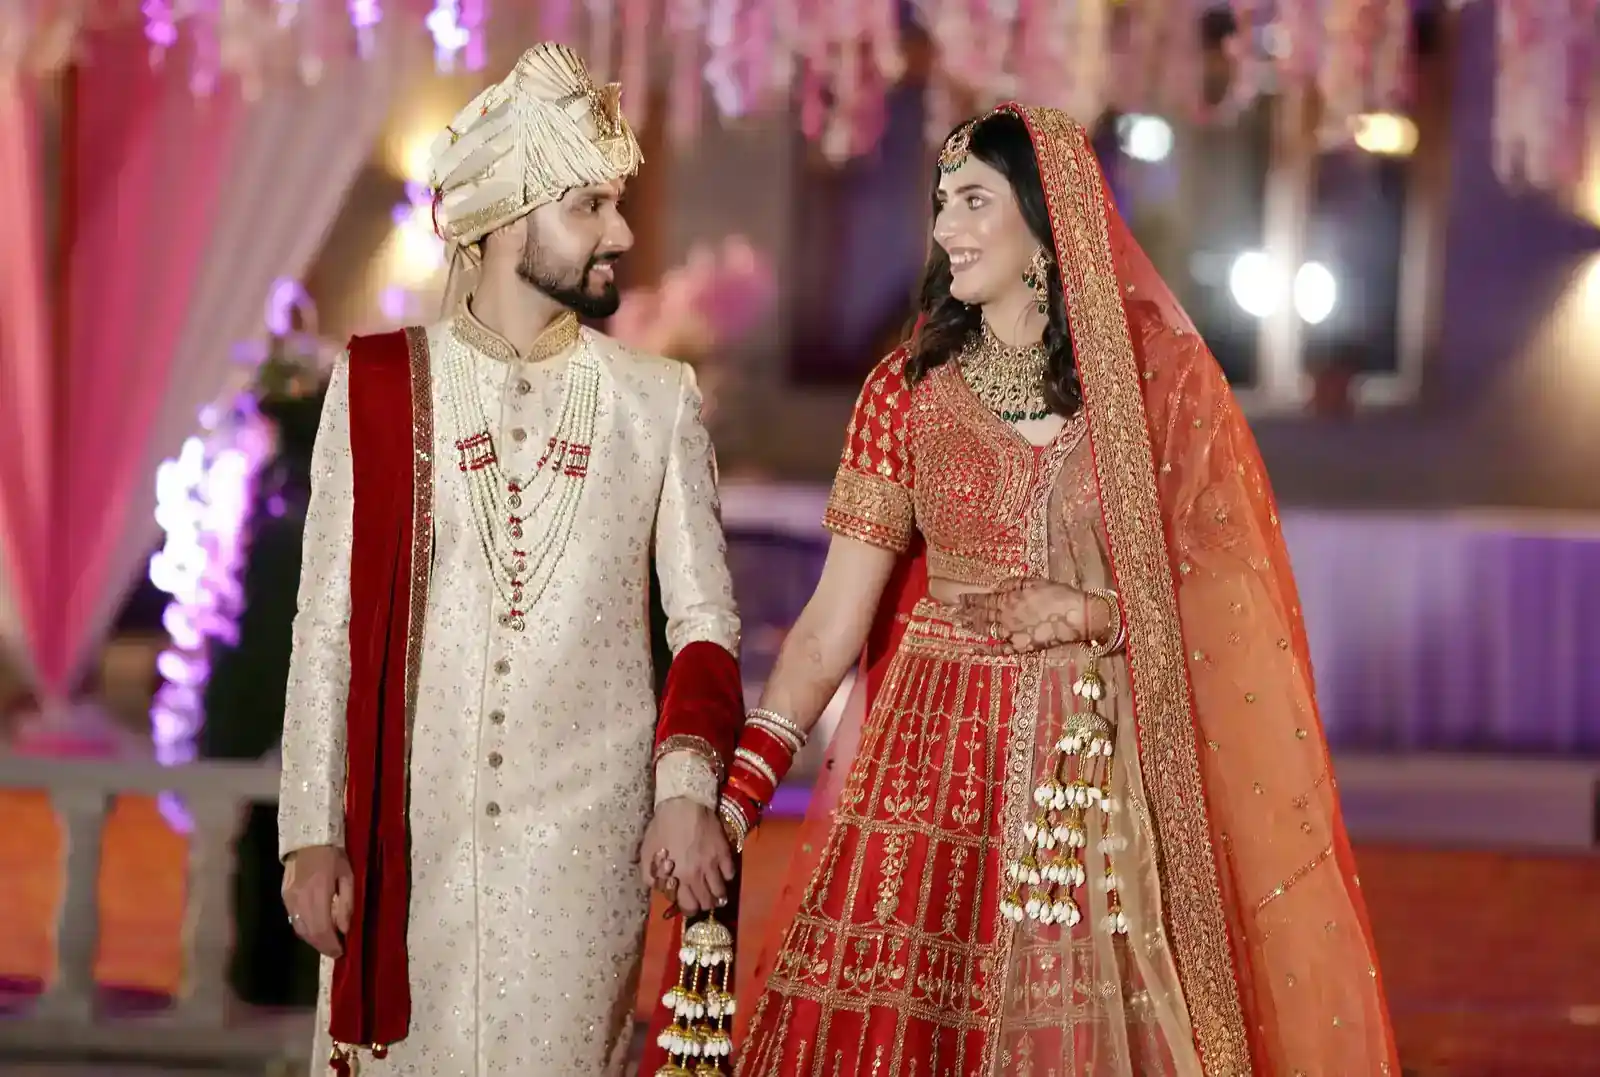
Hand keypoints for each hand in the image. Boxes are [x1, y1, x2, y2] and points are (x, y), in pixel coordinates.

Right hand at [281, 844, 353, 956]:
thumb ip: (346, 904)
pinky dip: (305, 930)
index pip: (322, 929)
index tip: (341, 953)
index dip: (331, 944)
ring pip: (300, 929)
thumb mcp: (348, 876)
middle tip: (335, 952)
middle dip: (323, 946)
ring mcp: (289, 900)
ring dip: (313, 940)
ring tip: (327, 943)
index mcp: (318, 893)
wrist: (308, 839)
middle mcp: (300, 900)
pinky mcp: (284, 897)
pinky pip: (294, 920)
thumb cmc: (333, 856)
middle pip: (310, 933)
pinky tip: (315, 930)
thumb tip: (344, 929)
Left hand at [639, 798, 735, 916]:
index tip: (690, 903)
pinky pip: (730, 874)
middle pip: (707, 903)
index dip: (689, 909)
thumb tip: (660, 889)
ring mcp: (713, 864)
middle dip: (704, 903)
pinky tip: (721, 871)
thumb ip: (650, 876)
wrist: (683, 804)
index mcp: (677, 877)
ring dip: (717, 894)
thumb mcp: (647, 853)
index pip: (689, 907)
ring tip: (714, 888)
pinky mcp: (724, 852)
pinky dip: (726, 876)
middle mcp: (697, 875)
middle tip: (702, 896)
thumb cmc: (662, 827)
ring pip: (721, 892)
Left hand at [955, 579, 1089, 652]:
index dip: (970, 599)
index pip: (984, 599)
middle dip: (966, 612)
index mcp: (1009, 598)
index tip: (957, 599)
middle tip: (951, 612)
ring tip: (957, 624)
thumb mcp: (1035, 581)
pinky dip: (985, 649)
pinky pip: (999, 649)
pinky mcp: (1021, 647)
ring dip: (971, 626)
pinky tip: (972, 648)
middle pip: (982, 614)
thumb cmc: (1059, 595)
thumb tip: (997, 586)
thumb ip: (1014, 583)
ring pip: (986, 629)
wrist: (1077, 615)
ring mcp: (1012, 633)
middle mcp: (1006, 616)